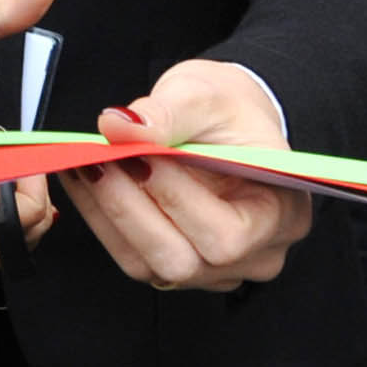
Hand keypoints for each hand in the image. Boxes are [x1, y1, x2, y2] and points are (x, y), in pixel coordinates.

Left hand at [70, 60, 308, 291]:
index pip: (228, 235)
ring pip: (150, 264)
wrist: (226, 123)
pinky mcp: (176, 267)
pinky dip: (102, 218)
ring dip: (108, 213)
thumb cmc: (231, 112)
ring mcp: (214, 269)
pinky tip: (84, 181)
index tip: (138, 157)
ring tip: (84, 164)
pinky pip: (132, 256)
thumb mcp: (206, 96)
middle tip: (98, 160)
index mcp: (281, 215)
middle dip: (131, 208)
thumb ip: (166, 113)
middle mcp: (254, 255)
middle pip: (183, 259)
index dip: (177, 200)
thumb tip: (117, 126)